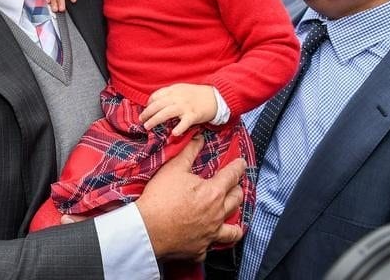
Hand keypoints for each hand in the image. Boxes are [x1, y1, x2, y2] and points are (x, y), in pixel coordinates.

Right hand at [136, 136, 244, 259]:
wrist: (148, 228)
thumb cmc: (161, 197)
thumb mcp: (174, 168)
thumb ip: (189, 152)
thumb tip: (199, 138)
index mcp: (213, 193)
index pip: (232, 176)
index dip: (238, 167)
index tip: (241, 163)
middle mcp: (217, 214)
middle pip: (236, 200)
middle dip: (238, 190)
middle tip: (235, 186)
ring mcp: (211, 234)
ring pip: (233, 230)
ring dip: (235, 222)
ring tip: (232, 217)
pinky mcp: (200, 249)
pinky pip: (211, 246)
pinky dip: (210, 241)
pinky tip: (206, 238)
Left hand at [140, 84, 217, 135]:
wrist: (216, 96)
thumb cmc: (197, 94)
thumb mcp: (181, 90)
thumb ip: (170, 94)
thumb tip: (156, 102)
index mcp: (174, 90)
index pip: (156, 96)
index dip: (149, 103)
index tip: (146, 110)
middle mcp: (177, 97)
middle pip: (158, 105)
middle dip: (147, 113)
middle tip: (141, 120)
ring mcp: (185, 106)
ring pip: (166, 113)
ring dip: (155, 120)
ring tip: (148, 126)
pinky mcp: (194, 115)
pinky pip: (184, 122)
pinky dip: (179, 128)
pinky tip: (173, 133)